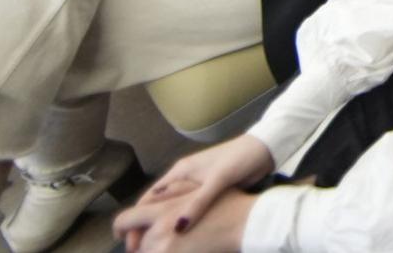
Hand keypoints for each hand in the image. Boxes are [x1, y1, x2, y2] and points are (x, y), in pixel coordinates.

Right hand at [114, 137, 270, 249]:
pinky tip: (180, 238)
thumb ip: (197, 203)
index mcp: (179, 172)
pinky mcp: (208, 192)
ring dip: (161, 226)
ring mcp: (195, 186)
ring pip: (171, 210)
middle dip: (145, 227)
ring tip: (155, 249)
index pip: (148, 199)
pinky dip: (180, 223)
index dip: (135, 220)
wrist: (265, 149)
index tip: (126, 241)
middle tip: (139, 251)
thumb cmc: (239, 160)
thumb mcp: (217, 181)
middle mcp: (183, 179)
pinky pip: (188, 210)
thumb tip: (175, 228)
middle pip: (156, 206)